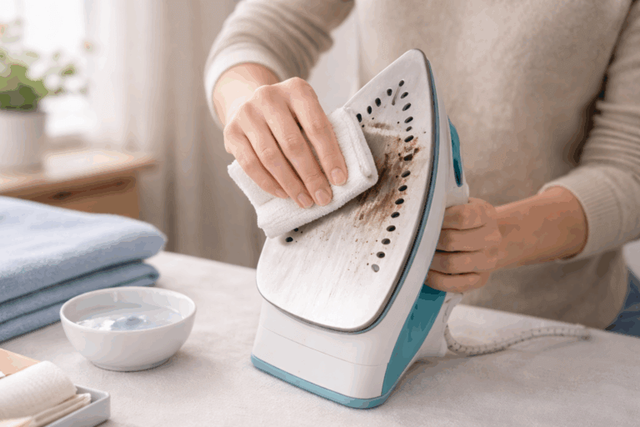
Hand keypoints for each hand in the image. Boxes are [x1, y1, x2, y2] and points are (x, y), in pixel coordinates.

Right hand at [222, 75, 347, 208]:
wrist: (249, 104)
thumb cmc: (288, 116)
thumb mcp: (306, 114)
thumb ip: (319, 135)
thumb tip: (335, 175)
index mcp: (296, 90)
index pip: (317, 126)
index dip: (330, 156)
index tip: (340, 180)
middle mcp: (269, 97)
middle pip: (293, 144)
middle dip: (311, 176)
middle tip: (323, 197)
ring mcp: (247, 113)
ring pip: (271, 157)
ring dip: (291, 184)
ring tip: (305, 200)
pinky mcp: (230, 132)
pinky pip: (250, 164)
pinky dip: (269, 183)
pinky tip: (283, 194)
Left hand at [426, 197, 501, 292]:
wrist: (485, 238)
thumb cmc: (463, 220)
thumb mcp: (458, 204)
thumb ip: (443, 206)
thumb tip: (418, 216)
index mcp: (486, 214)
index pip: (462, 216)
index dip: (440, 219)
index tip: (427, 219)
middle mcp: (492, 238)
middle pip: (452, 241)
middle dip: (429, 241)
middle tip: (416, 240)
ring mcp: (488, 260)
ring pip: (451, 264)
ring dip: (430, 261)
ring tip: (419, 256)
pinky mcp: (480, 279)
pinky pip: (454, 284)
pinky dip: (435, 279)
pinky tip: (426, 272)